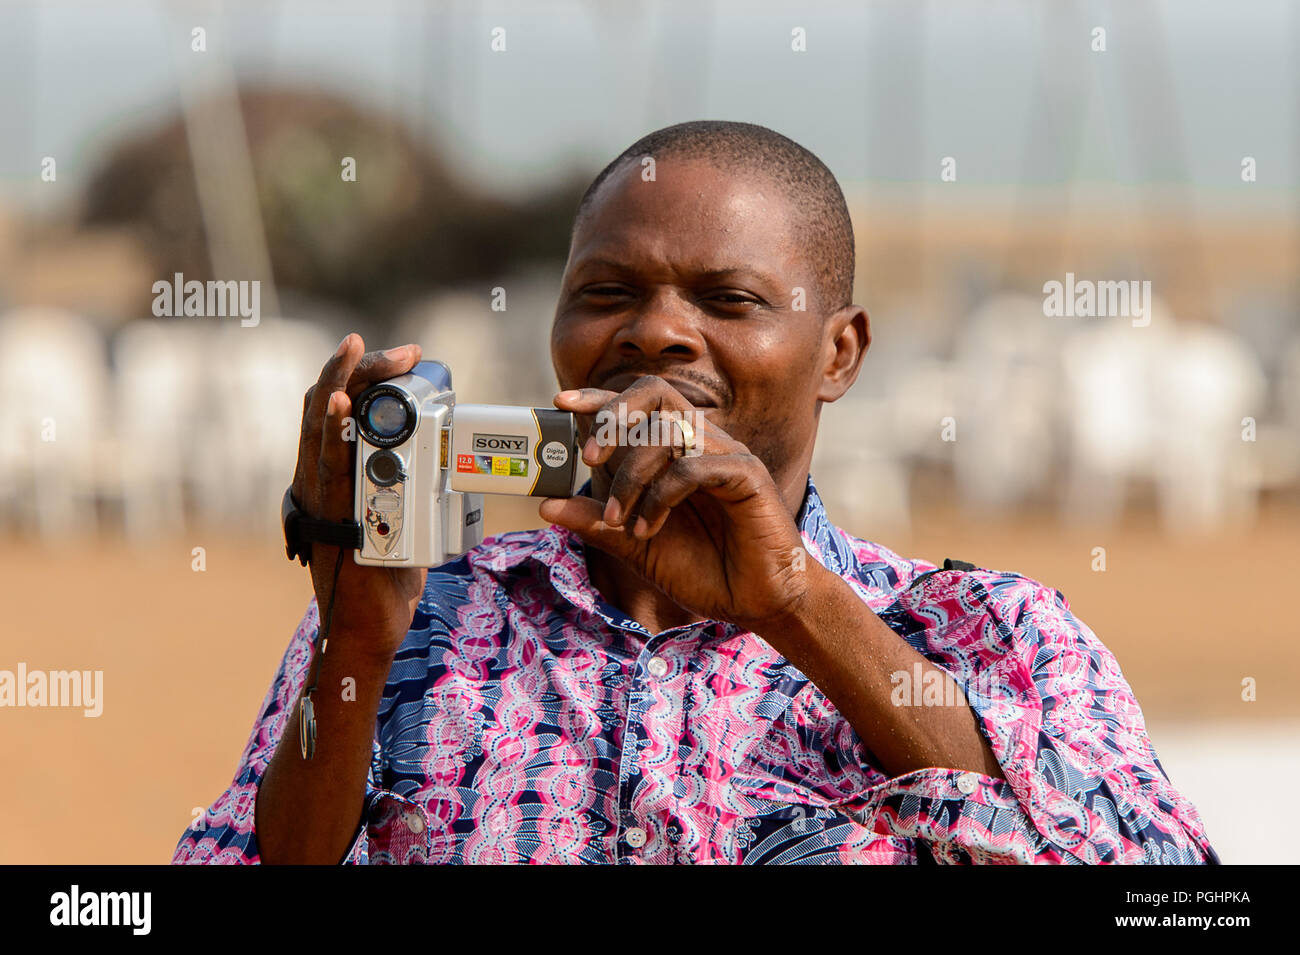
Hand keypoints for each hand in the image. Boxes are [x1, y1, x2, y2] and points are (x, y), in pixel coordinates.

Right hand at [292, 333, 425, 659]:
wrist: (368, 627)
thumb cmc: (384, 576)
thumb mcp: (394, 515)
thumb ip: (405, 485)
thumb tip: (445, 462)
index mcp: (328, 474)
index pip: (336, 406)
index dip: (364, 373)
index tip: (406, 356)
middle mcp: (315, 478)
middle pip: (327, 403)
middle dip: (362, 367)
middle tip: (404, 350)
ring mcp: (320, 496)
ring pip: (320, 425)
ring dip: (341, 381)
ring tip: (357, 349)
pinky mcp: (332, 518)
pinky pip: (330, 468)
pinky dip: (333, 431)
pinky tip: (341, 403)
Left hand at [539, 377, 810, 630]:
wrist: (755, 605)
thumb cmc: (704, 572)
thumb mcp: (635, 547)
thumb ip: (596, 523)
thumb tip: (545, 505)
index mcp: (678, 452)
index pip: (639, 405)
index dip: (601, 397)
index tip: (561, 402)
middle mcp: (703, 443)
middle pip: (656, 394)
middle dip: (616, 416)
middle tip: (590, 456)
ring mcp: (726, 456)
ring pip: (669, 431)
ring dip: (632, 475)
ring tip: (620, 519)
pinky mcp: (747, 476)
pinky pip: (694, 466)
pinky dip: (661, 495)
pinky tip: (649, 528)